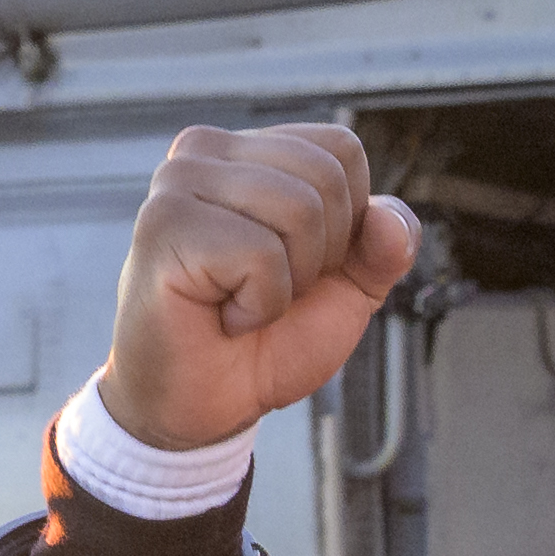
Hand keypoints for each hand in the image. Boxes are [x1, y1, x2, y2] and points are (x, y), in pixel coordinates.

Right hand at [93, 122, 421, 454]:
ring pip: (299, 210)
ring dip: (290, 283)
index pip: (341, 147)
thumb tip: (390, 219)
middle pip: (326, 176)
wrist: (202, 407)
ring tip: (242, 301)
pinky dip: (260, 306)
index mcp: (249, 151)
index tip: (298, 265)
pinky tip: (222, 315)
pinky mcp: (164, 225)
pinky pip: (262, 255)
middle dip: (321, 256)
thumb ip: (381, 248)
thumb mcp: (346, 291)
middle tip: (267, 290)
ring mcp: (178, 183)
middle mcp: (205, 151)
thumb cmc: (263, 341)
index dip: (348, 221)